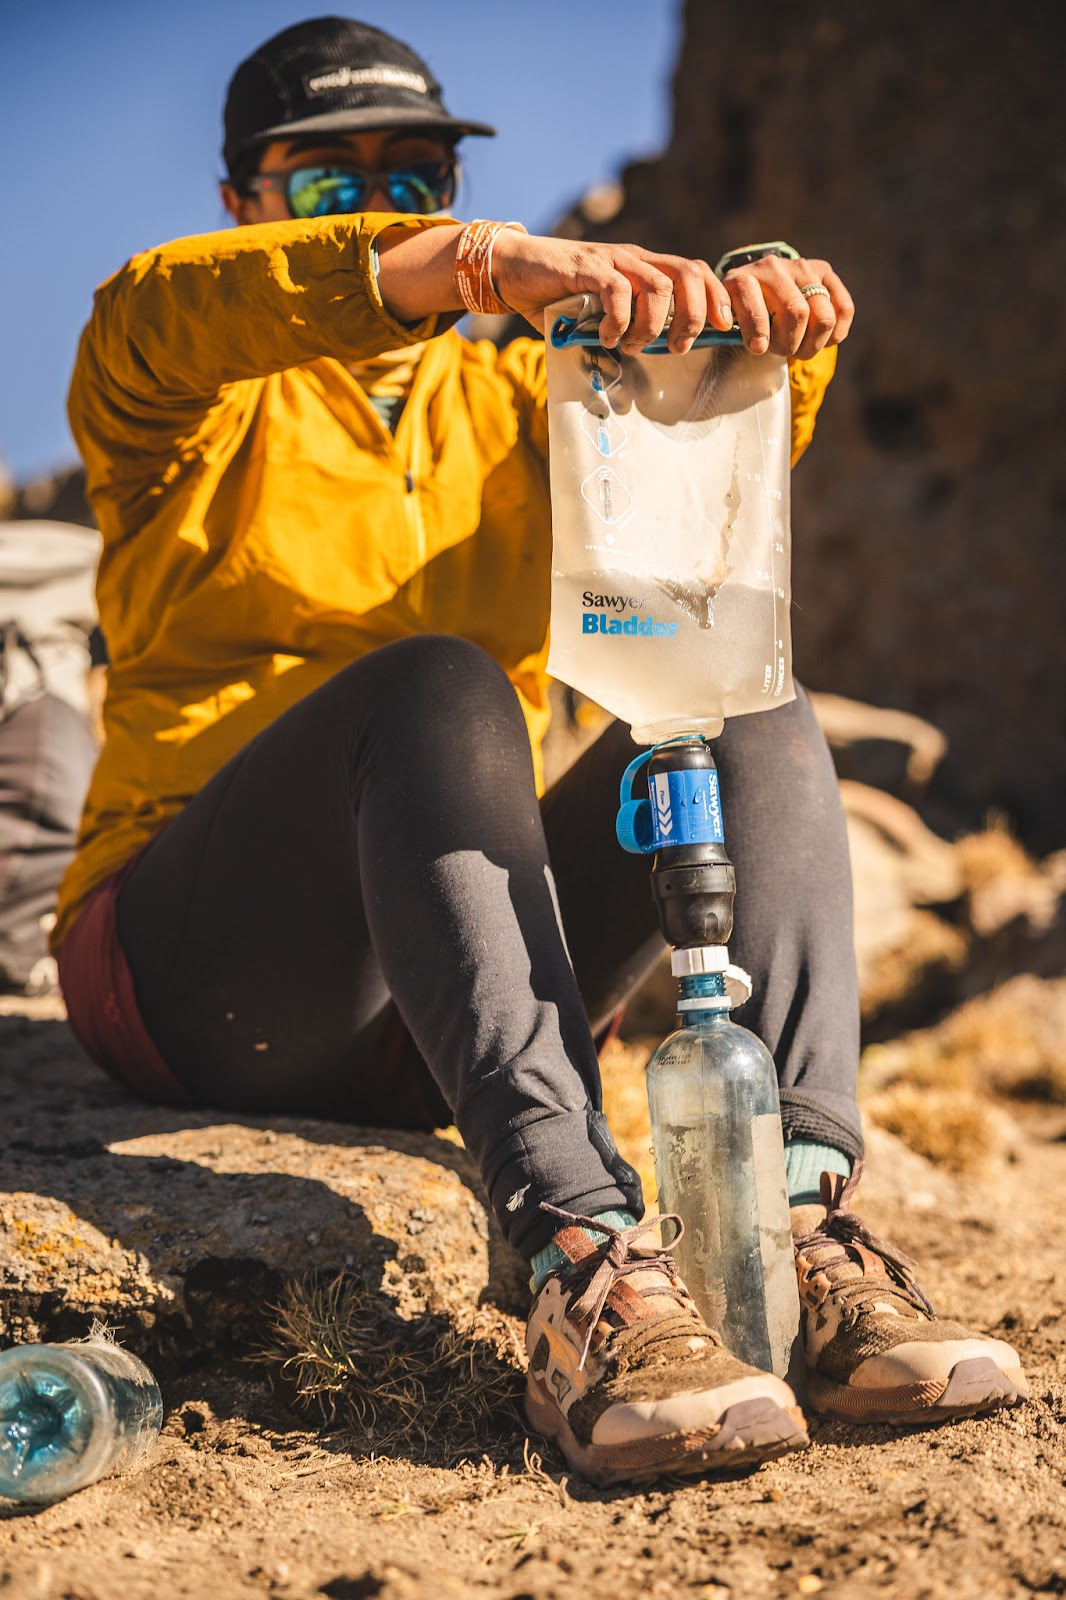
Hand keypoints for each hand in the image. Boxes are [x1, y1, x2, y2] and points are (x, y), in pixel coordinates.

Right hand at [490, 232, 735, 354]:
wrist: (511, 269)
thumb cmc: (555, 296)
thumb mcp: (599, 314)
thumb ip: (624, 327)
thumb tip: (645, 361)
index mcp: (643, 267)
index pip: (696, 272)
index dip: (717, 298)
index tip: (724, 329)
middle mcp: (634, 259)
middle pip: (689, 273)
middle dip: (697, 313)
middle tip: (682, 346)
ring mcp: (611, 260)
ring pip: (659, 285)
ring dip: (654, 323)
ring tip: (635, 345)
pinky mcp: (587, 267)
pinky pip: (618, 290)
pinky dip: (619, 320)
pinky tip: (608, 337)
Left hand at [718, 254, 853, 358]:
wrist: (761, 288)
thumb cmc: (742, 316)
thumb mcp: (728, 323)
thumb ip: (731, 331)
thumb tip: (757, 344)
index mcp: (740, 279)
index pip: (751, 297)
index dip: (757, 327)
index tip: (758, 348)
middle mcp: (772, 267)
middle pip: (795, 313)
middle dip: (790, 343)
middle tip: (783, 351)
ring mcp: (802, 267)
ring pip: (823, 316)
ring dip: (813, 343)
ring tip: (801, 347)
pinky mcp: (825, 271)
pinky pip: (844, 309)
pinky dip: (836, 333)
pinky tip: (823, 339)